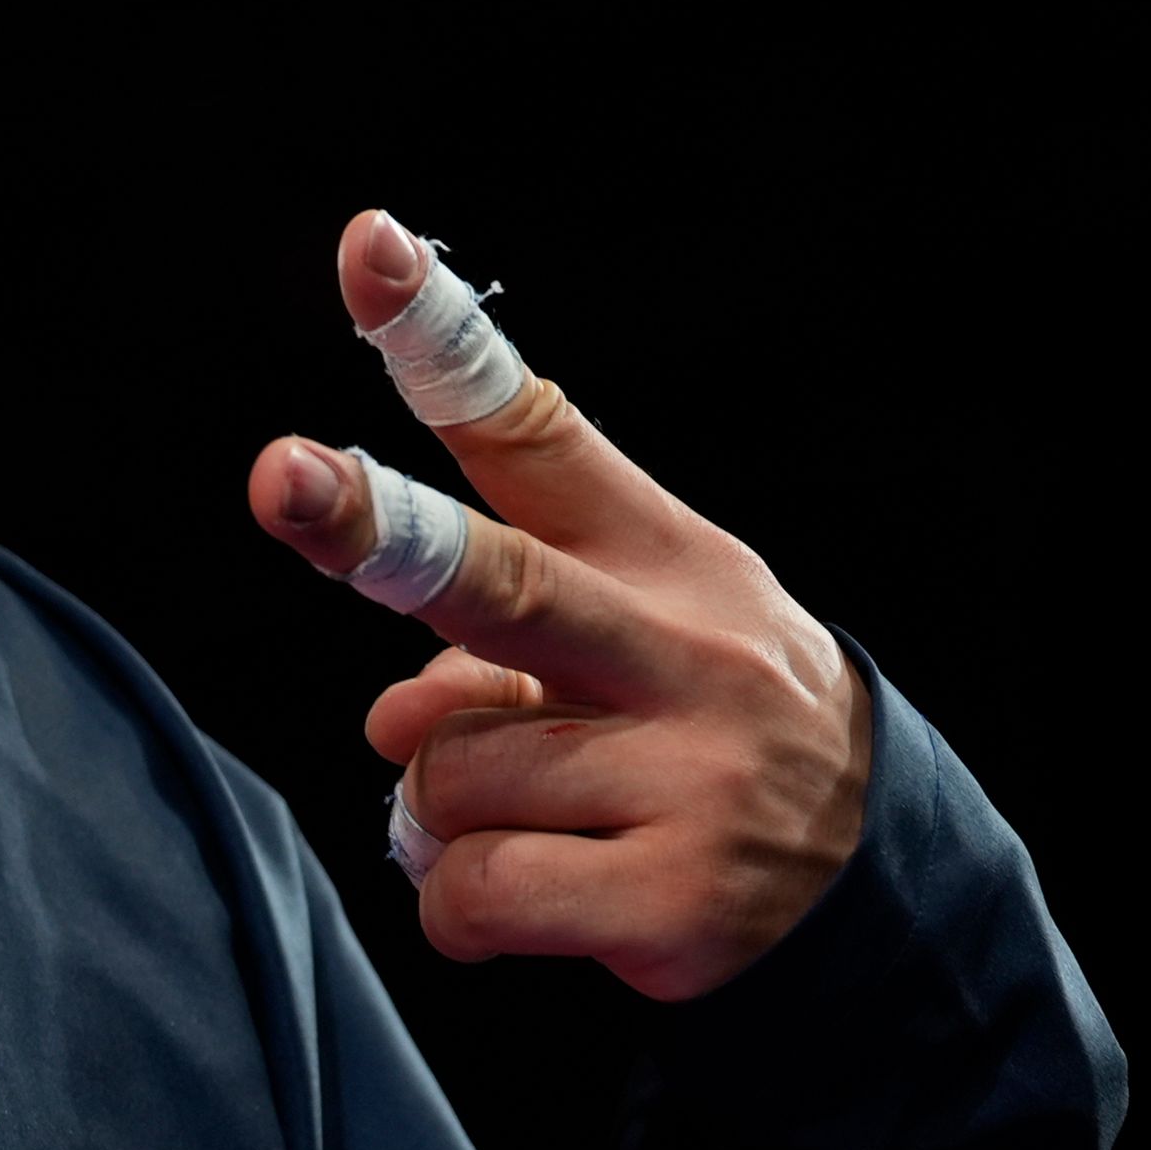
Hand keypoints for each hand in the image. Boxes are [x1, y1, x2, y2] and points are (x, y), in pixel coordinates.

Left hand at [247, 211, 872, 1000]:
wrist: (871, 884)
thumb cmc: (690, 726)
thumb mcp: (621, 642)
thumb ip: (486, 646)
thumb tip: (393, 721)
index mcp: (654, 556)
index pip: (530, 429)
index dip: (439, 334)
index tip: (368, 243)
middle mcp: (683, 651)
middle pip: (495, 579)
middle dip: (374, 528)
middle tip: (279, 473)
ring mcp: (692, 779)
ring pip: (444, 770)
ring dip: (446, 811)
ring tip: (542, 819)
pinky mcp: (679, 904)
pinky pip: (472, 889)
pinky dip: (462, 906)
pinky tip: (537, 898)